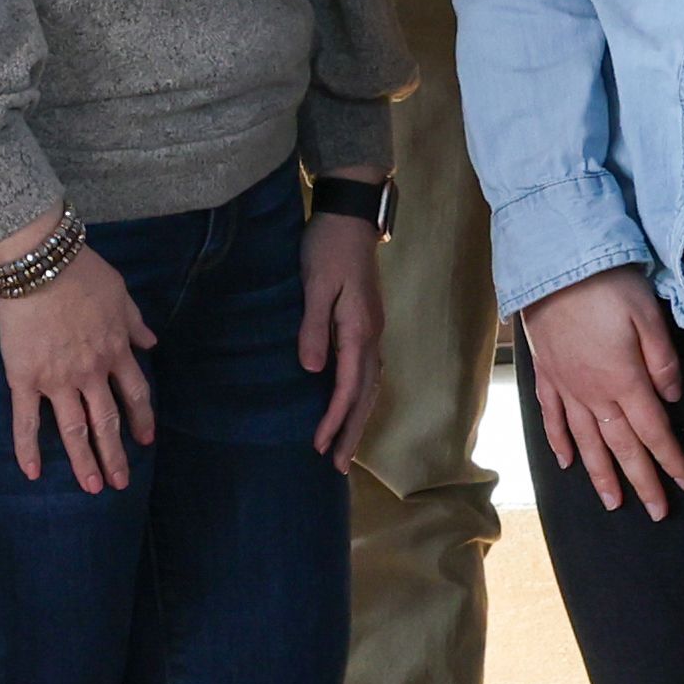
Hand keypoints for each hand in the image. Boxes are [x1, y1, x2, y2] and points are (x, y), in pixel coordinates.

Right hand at [0, 221, 155, 491]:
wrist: (40, 264)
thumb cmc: (80, 271)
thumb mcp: (120, 293)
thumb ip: (134, 322)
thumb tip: (151, 344)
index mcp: (115, 350)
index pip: (135, 393)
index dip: (142, 418)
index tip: (146, 440)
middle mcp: (91, 372)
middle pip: (108, 421)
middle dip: (116, 454)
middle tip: (120, 482)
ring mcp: (58, 379)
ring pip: (75, 429)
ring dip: (85, 461)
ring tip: (92, 487)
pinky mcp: (25, 378)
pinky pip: (26, 420)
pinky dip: (28, 449)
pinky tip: (32, 473)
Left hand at [296, 212, 383, 456]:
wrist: (348, 216)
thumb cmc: (328, 247)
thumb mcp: (315, 284)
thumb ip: (314, 327)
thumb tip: (312, 371)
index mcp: (358, 329)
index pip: (349, 386)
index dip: (334, 418)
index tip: (320, 446)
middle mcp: (371, 335)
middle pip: (365, 394)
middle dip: (352, 431)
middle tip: (339, 467)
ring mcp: (372, 330)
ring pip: (370, 385)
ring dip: (357, 418)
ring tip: (345, 449)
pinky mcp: (366, 324)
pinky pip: (367, 371)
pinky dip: (360, 397)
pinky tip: (351, 407)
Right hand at [524, 268, 683, 516]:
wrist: (551, 264)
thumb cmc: (606, 283)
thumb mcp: (648, 313)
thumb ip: (663, 360)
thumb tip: (671, 397)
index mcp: (625, 380)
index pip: (654, 431)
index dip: (670, 460)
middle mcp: (594, 393)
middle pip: (622, 447)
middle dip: (642, 481)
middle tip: (656, 512)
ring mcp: (566, 387)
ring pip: (586, 442)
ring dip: (601, 475)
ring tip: (613, 503)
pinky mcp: (546, 375)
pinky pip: (553, 419)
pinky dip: (560, 443)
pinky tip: (566, 462)